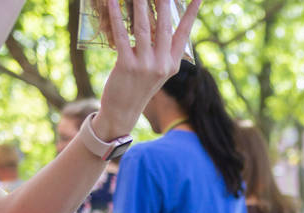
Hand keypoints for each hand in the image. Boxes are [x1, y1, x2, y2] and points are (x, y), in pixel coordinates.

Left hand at [91, 0, 202, 140]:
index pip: (184, 33)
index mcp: (172, 63)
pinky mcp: (127, 66)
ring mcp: (146, 65)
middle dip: (163, 2)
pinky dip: (117, 16)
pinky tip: (113, 1)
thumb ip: (158, 50)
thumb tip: (153, 24)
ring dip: (139, 4)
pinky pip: (122, 35)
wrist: (123, 111)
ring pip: (143, 28)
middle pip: (164, 26)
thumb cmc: (137, 87)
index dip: (191, 13)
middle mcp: (162, 64)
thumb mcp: (155, 70)